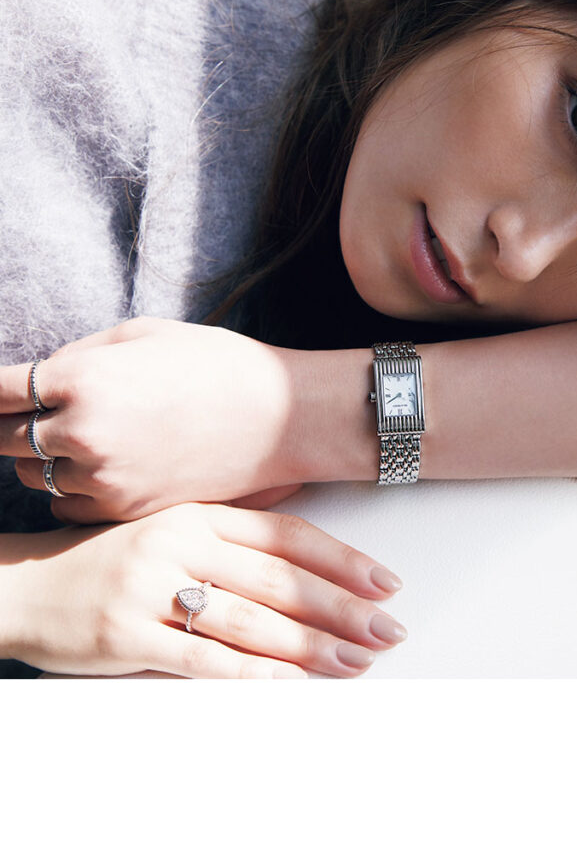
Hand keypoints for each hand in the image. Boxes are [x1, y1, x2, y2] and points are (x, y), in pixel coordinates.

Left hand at [0, 317, 306, 522]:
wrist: (281, 418)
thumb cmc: (219, 364)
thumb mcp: (144, 334)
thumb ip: (80, 354)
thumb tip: (40, 377)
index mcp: (83, 378)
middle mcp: (83, 433)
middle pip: (2, 437)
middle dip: (13, 422)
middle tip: (37, 413)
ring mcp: (104, 478)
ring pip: (31, 475)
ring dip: (42, 457)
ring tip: (83, 437)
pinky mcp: (125, 510)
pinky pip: (65, 506)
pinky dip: (71, 488)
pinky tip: (101, 467)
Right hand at [4, 503, 406, 677]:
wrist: (24, 584)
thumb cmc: (112, 558)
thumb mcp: (172, 525)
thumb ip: (235, 525)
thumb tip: (305, 514)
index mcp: (200, 514)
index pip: (288, 536)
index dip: (342, 560)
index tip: (385, 583)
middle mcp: (180, 543)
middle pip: (279, 579)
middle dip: (340, 608)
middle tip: (386, 629)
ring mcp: (150, 588)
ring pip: (249, 621)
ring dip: (309, 646)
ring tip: (354, 661)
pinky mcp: (124, 634)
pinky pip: (200, 659)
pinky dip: (250, 674)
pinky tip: (290, 684)